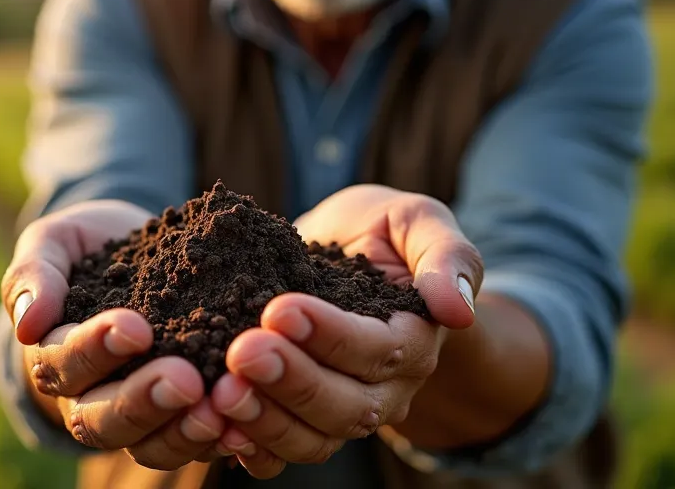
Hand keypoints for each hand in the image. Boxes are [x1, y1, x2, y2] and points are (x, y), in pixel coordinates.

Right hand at [1, 200, 226, 470]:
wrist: (135, 253)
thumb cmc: (88, 247)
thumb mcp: (54, 243)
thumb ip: (34, 274)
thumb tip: (28, 324)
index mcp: (54, 356)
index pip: (63, 363)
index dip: (96, 351)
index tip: (135, 328)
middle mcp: (88, 398)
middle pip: (101, 420)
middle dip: (143, 403)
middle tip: (185, 381)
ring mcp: (134, 417)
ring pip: (146, 446)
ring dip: (181, 433)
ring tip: (217, 412)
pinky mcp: (178, 419)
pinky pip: (191, 446)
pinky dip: (217, 442)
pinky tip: (244, 427)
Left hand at [210, 185, 483, 477]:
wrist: (343, 251)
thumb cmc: (381, 232)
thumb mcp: (417, 222)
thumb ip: (446, 256)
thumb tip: (457, 310)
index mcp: (414, 341)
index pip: (377, 350)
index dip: (331, 336)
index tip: (280, 310)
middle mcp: (384, 389)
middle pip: (345, 407)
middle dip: (291, 382)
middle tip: (241, 352)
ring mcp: (341, 410)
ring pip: (312, 438)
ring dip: (265, 419)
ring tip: (221, 391)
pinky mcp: (300, 419)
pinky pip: (282, 452)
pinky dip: (251, 447)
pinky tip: (218, 428)